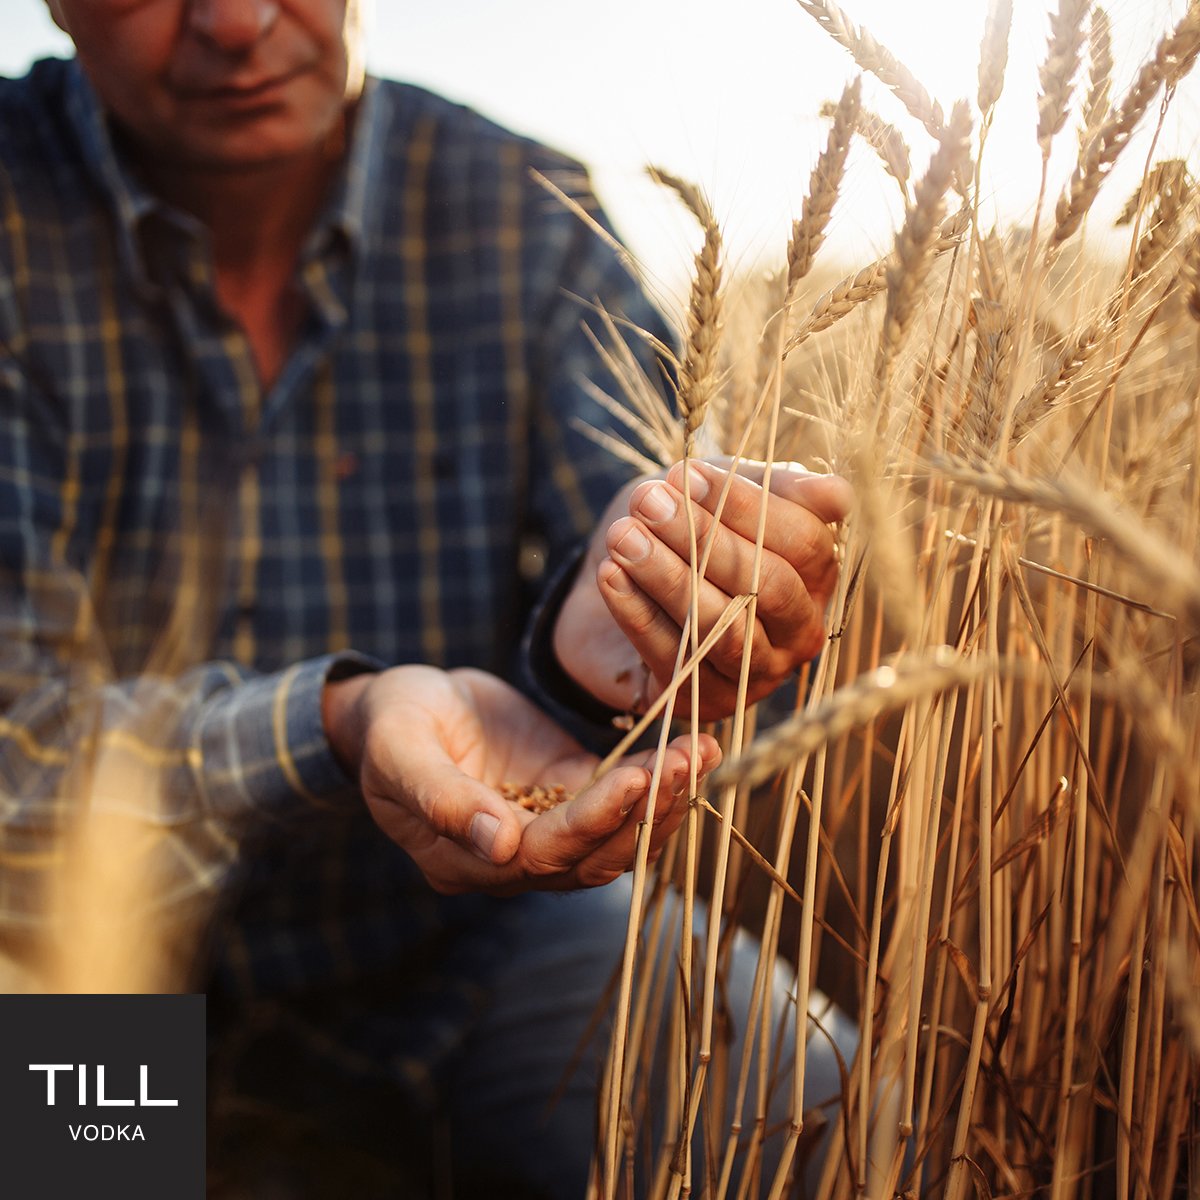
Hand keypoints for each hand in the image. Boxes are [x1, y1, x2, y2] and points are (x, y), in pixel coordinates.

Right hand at [323, 665, 720, 894]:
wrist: (399, 705)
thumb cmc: (389, 724)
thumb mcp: (398, 749)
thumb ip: (439, 797)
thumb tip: (497, 845)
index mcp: (464, 861)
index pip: (541, 855)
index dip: (591, 821)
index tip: (634, 778)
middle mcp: (512, 859)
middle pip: (594, 855)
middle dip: (646, 810)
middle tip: (688, 759)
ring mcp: (544, 826)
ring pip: (618, 834)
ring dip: (664, 799)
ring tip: (700, 751)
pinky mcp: (566, 792)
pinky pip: (620, 798)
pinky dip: (657, 779)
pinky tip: (689, 748)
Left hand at [553, 459, 852, 720]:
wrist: (612, 583)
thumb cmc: (682, 530)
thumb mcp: (724, 494)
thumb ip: (777, 488)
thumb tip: (837, 496)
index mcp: (817, 577)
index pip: (803, 542)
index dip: (745, 506)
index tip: (685, 474)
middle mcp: (800, 632)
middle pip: (767, 586)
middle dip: (704, 539)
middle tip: (647, 502)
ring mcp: (759, 674)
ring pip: (724, 626)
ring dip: (668, 577)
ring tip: (622, 536)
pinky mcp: (708, 703)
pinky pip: (677, 658)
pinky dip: (639, 614)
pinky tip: (611, 575)